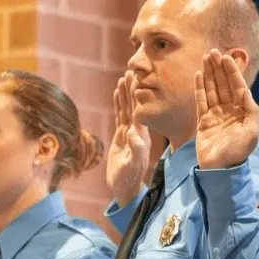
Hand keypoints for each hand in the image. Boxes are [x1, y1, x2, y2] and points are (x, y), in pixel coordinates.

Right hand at [107, 71, 151, 207]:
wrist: (125, 188)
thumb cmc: (129, 178)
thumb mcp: (132, 165)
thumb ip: (135, 150)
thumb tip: (133, 133)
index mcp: (142, 136)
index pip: (139, 110)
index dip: (137, 95)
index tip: (137, 79)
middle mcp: (137, 131)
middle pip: (134, 105)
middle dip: (132, 89)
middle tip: (131, 71)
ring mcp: (129, 133)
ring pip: (126, 108)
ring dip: (125, 93)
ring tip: (123, 77)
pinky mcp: (122, 137)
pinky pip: (120, 116)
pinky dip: (118, 104)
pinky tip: (116, 93)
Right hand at [193, 49, 258, 168]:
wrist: (220, 170)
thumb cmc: (238, 153)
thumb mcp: (251, 133)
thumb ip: (251, 111)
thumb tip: (246, 91)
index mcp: (242, 112)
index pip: (237, 87)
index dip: (232, 72)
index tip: (226, 57)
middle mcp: (229, 111)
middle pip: (223, 85)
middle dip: (218, 68)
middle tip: (213, 52)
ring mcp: (216, 116)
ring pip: (212, 90)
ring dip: (209, 74)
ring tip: (206, 58)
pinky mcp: (203, 122)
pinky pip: (201, 101)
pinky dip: (200, 88)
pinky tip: (199, 75)